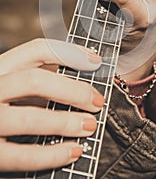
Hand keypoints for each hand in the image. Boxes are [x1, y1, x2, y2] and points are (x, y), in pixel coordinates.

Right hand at [0, 38, 103, 171]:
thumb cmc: (0, 103)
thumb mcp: (14, 82)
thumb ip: (37, 77)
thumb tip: (81, 73)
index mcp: (1, 68)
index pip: (36, 49)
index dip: (70, 53)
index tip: (95, 61)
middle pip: (35, 80)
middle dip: (72, 90)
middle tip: (96, 100)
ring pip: (30, 117)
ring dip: (66, 122)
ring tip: (90, 125)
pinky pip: (23, 155)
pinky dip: (53, 154)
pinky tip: (74, 150)